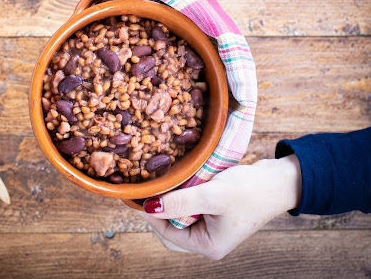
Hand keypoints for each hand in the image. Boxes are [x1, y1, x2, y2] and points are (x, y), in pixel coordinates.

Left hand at [140, 155, 301, 259]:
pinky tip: (184, 178)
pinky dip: (184, 193)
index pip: (167, 235)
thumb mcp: (212, 195)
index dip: (152, 214)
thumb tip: (150, 208)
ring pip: (179, 214)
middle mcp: (208, 240)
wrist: (280, 180)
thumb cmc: (251, 190)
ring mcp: (212, 227)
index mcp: (208, 246)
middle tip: (157, 184)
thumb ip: (180, 202)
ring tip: (171, 180)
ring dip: (173, 198)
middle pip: (170, 227)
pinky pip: (190, 205)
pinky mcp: (214, 212)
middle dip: (163, 206)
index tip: (143, 192)